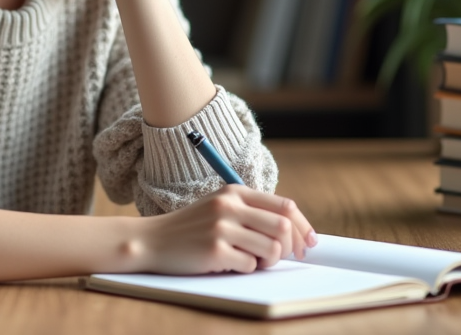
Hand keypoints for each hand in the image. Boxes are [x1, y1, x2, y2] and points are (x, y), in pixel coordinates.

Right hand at [131, 185, 316, 273]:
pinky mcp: (214, 250)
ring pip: (271, 249)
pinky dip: (246, 268)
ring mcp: (222, 228)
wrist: (152, 240)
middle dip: (289, 247)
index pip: (285, 206)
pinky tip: (227, 262)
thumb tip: (294, 231)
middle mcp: (229, 206)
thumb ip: (251, 212)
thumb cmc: (191, 227)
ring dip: (267, 261)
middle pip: (283, 227)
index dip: (303, 226)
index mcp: (234, 192)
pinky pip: (249, 265)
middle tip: (279, 257)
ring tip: (250, 259)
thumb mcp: (220, 207)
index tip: (308, 243)